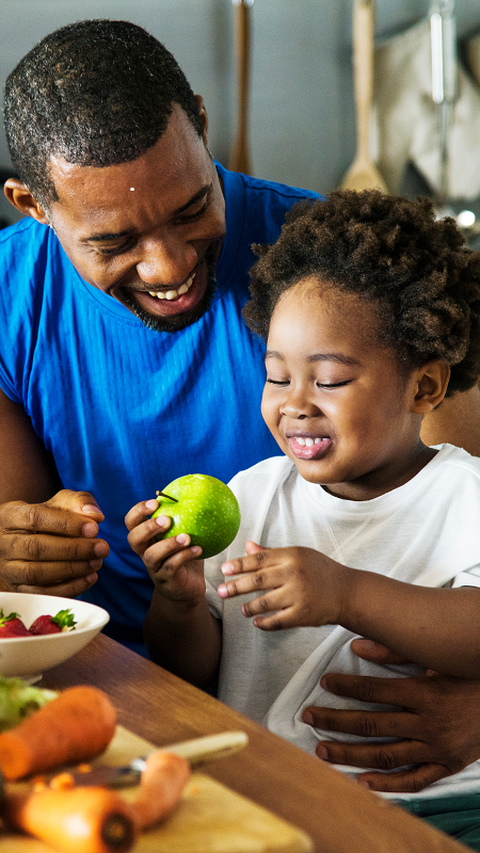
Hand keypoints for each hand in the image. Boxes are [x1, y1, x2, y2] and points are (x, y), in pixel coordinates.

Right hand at [0, 490, 108, 596]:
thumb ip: (77, 502)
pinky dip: (69, 588)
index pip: (36, 518)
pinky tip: (89, 577)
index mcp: (10, 516)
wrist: (24, 541)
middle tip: (102, 548)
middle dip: (74, 549)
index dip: (66, 524)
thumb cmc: (44, 519)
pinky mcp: (17, 589)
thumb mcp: (57, 504)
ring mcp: (8, 569)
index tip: (94, 528)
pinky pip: (41, 594)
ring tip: (97, 562)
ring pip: (37, 574)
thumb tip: (94, 515)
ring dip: (72, 570)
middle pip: (37, 548)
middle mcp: (4, 543)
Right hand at [125, 499, 205, 605]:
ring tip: (186, 537)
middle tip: (166, 519)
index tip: (155, 502)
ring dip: (168, 544)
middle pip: (134, 539)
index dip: (138, 511)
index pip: (132, 522)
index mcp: (146, 538)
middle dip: (148, 527)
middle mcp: (145, 552)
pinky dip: (184, 556)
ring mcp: (154, 568)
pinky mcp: (166, 580)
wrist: (187, 589)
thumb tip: (200, 488)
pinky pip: (171, 567)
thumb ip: (186, 517)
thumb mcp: (185, 534)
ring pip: (152, 555)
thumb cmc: (185, 556)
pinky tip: (199, 549)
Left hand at [218, 540, 345, 629]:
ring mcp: (299, 595)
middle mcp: (294, 573)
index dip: (239, 564)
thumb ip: (272, 553)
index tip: (224, 569)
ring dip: (249, 607)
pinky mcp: (303, 614)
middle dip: (236, 586)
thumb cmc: (319, 570)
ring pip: (264, 603)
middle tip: (220, 591)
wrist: (347, 591)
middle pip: (258, 580)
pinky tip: (257, 622)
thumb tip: (248, 546)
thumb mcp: (298, 555)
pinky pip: (277, 621)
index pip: (259, 559)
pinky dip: (264, 623)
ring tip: (242, 609)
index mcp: (292, 556)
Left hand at [303, 638, 479, 792]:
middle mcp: (428, 723)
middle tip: (309, 716)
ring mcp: (436, 748)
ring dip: (350, 754)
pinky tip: (362, 782)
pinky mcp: (446, 765)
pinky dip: (388, 784)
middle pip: (371, 725)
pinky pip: (415, 780)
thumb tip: (358, 644)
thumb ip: (397, 650)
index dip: (346, 686)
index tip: (324, 683)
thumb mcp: (438, 657)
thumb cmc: (470, 674)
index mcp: (425, 693)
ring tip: (322, 749)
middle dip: (335, 721)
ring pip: (385, 755)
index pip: (374, 691)